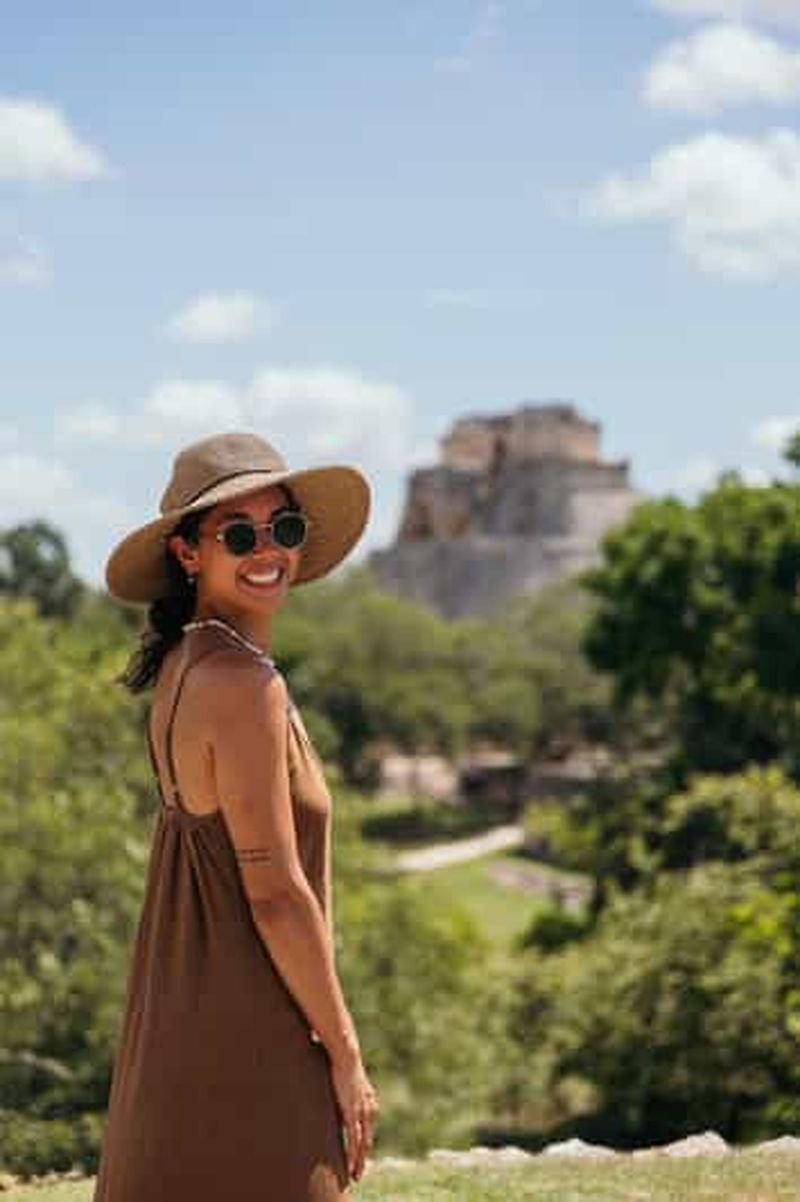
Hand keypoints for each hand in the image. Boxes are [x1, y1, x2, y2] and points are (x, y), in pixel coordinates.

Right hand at [329, 1051, 379, 1181]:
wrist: (346, 1053)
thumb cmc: (342, 1058)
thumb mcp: (342, 1073)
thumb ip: (339, 1080)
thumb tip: (328, 1073)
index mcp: (368, 1100)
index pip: (366, 1127)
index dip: (363, 1142)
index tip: (359, 1154)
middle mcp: (369, 1108)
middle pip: (367, 1139)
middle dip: (362, 1157)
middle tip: (358, 1172)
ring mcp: (362, 1112)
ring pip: (362, 1144)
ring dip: (358, 1162)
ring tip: (355, 1176)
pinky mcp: (353, 1114)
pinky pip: (354, 1140)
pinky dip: (353, 1155)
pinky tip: (351, 1167)